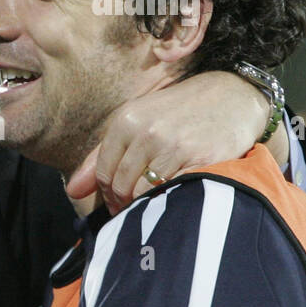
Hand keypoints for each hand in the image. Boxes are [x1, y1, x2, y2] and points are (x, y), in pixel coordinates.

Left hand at [67, 70, 269, 212]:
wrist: (232, 97)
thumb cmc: (179, 113)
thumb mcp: (137, 123)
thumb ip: (100, 157)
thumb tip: (72, 191)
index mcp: (125, 122)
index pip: (103, 173)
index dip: (107, 195)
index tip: (117, 203)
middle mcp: (146, 133)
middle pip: (121, 186)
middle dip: (124, 204)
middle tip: (136, 209)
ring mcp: (173, 146)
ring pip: (144, 193)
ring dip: (146, 205)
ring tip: (154, 205)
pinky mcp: (200, 159)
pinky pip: (173, 192)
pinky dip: (170, 200)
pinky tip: (175, 197)